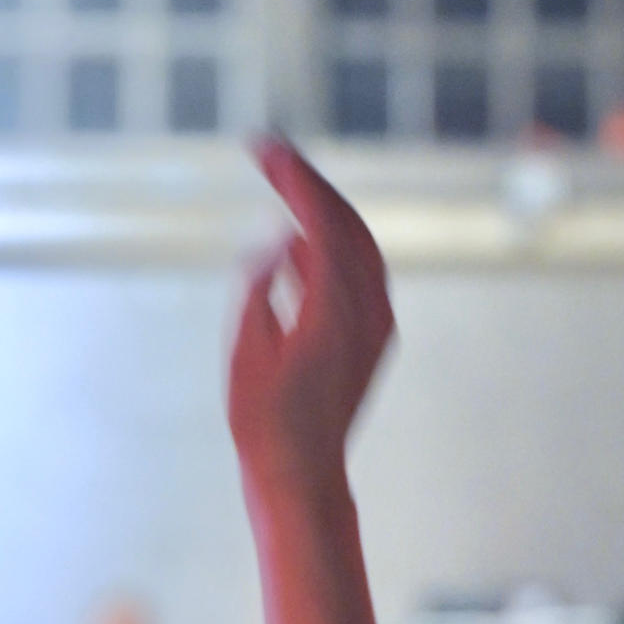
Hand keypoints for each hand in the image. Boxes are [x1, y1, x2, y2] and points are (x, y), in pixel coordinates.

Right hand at [227, 139, 394, 493]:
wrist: (302, 475)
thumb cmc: (263, 422)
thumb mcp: (245, 350)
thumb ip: (260, 287)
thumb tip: (275, 237)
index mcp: (333, 309)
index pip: (320, 219)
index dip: (291, 177)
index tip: (260, 147)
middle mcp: (367, 309)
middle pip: (345, 221)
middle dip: (307, 181)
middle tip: (268, 152)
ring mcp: (378, 323)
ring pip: (359, 242)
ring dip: (323, 208)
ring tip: (284, 183)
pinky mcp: (376, 336)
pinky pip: (361, 271)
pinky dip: (333, 243)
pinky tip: (300, 239)